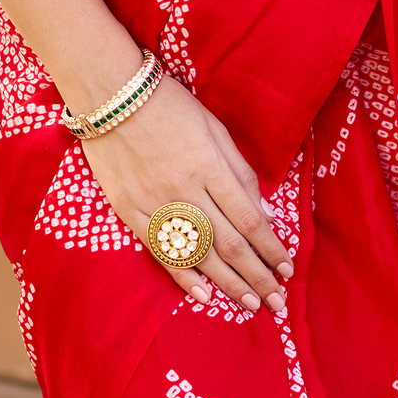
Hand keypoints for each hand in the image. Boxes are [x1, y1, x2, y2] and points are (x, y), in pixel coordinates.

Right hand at [79, 71, 293, 312]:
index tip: (287, 268)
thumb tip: (262, 214)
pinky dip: (184, 278)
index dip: (271, 248)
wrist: (110, 94)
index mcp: (209, 164)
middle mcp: (185, 189)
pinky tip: (205, 296)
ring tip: (251, 304)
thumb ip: (238, 171)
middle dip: (257, 276)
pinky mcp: (130, 211)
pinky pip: (161, 251)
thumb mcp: (213, 127)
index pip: (248, 219)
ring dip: (228, 284)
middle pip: (228, 244)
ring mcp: (155, 203)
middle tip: (278, 302)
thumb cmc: (170, 106)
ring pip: (199, 255)